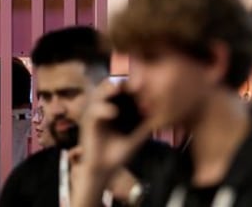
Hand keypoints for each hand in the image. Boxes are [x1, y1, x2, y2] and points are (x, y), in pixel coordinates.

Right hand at [69, 80, 152, 206]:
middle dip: (122, 80)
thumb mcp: (137, 137)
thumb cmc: (119, 153)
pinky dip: (103, 109)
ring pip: (99, 92)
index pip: (124, 88)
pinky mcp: (87, 122)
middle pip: (111, 85)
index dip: (133, 83)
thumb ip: (146, 125)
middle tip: (134, 81)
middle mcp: (105, 106)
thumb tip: (163, 115)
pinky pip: (94, 110)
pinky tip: (114, 112)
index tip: (144, 82)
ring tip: (120, 86)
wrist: (104, 171)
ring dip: (109, 87)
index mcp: (117, 106)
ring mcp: (95, 112)